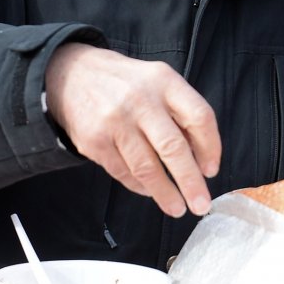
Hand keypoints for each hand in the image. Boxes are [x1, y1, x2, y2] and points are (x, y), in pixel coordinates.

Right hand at [44, 42, 221, 217]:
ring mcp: (115, 121)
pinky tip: (150, 191)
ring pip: (147, 167)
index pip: (199, 117)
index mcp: (164, 81)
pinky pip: (123, 172)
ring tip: (176, 208)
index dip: (210, 147)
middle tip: (201, 205)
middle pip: (173, 147)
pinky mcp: (94, 141)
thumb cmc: (128, 84)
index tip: (211, 170)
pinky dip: (140, 186)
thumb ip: (181, 113)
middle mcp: (141, 100)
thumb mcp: (159, 82)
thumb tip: (201, 160)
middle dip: (190, 182)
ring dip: (165, 194)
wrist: (72, 75)